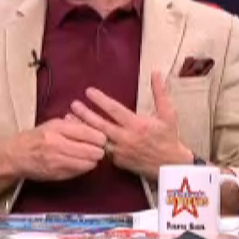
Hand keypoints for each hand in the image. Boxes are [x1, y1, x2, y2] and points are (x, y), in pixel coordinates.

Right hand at [9, 117, 108, 181]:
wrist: (15, 155)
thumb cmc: (36, 137)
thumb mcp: (53, 124)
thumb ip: (74, 126)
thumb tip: (97, 131)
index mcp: (57, 128)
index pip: (90, 133)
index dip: (100, 138)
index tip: (101, 139)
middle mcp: (58, 144)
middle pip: (93, 150)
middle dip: (99, 150)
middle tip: (98, 149)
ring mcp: (57, 161)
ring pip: (89, 163)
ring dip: (92, 160)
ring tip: (89, 156)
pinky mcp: (57, 174)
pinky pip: (80, 172)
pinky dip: (83, 168)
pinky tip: (78, 163)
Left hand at [68, 71, 192, 180]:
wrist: (170, 165)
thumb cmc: (169, 137)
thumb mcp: (168, 113)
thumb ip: (160, 92)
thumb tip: (156, 73)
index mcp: (137, 124)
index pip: (114, 110)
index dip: (100, 100)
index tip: (88, 91)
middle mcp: (126, 138)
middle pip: (100, 124)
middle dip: (85, 114)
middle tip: (73, 104)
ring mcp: (120, 151)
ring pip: (96, 139)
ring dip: (81, 128)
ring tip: (68, 118)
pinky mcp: (117, 161)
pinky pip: (100, 150)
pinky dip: (88, 142)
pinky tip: (77, 135)